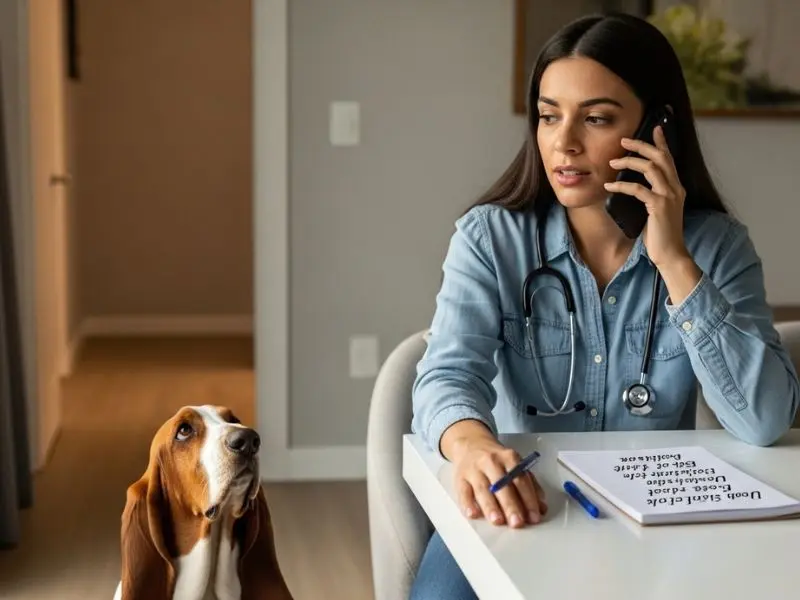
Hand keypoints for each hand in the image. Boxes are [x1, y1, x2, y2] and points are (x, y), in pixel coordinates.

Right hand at [450, 436, 546, 527]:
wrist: (471, 444)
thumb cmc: (497, 461)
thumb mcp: (515, 465)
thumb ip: (529, 485)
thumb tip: (541, 508)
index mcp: (509, 458)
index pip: (520, 480)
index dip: (528, 499)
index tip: (534, 517)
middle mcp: (491, 462)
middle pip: (502, 485)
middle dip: (510, 505)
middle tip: (517, 522)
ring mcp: (474, 469)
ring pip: (482, 488)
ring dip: (491, 506)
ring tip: (498, 521)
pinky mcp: (460, 477)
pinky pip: (463, 491)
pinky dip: (467, 503)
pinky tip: (473, 514)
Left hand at [604, 125, 689, 267]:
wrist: (671, 254)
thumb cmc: (661, 235)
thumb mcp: (657, 211)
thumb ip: (652, 196)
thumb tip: (634, 187)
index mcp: (676, 188)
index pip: (669, 159)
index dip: (662, 142)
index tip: (655, 128)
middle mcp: (676, 188)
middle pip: (660, 157)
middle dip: (641, 145)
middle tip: (624, 140)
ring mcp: (669, 196)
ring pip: (650, 168)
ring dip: (629, 162)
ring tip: (612, 163)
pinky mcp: (659, 206)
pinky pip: (637, 189)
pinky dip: (621, 186)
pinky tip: (609, 187)